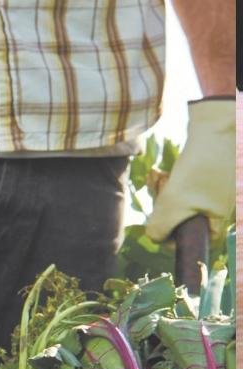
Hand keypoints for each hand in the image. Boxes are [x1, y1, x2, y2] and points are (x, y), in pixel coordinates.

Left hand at [145, 98, 233, 242]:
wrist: (217, 123)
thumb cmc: (199, 166)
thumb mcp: (173, 203)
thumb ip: (160, 228)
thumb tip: (154, 238)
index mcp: (218, 217)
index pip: (197, 240)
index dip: (174, 238)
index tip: (159, 225)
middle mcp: (218, 204)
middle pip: (182, 219)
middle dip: (162, 207)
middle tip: (157, 192)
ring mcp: (211, 188)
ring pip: (177, 200)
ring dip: (161, 192)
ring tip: (156, 176)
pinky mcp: (203, 172)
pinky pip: (180, 185)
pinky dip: (167, 180)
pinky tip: (157, 172)